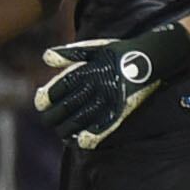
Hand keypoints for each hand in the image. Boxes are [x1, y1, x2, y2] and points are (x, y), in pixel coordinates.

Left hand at [33, 24, 189, 149]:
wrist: (148, 57)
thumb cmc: (117, 52)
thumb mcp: (92, 48)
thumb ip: (67, 54)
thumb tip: (45, 57)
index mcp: (83, 72)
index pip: (56, 91)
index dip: (45, 100)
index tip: (41, 104)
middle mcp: (92, 88)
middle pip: (63, 109)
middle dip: (52, 117)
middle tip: (49, 120)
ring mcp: (105, 101)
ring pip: (77, 122)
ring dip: (66, 130)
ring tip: (61, 132)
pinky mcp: (119, 112)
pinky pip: (100, 129)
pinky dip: (88, 137)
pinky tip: (80, 141)